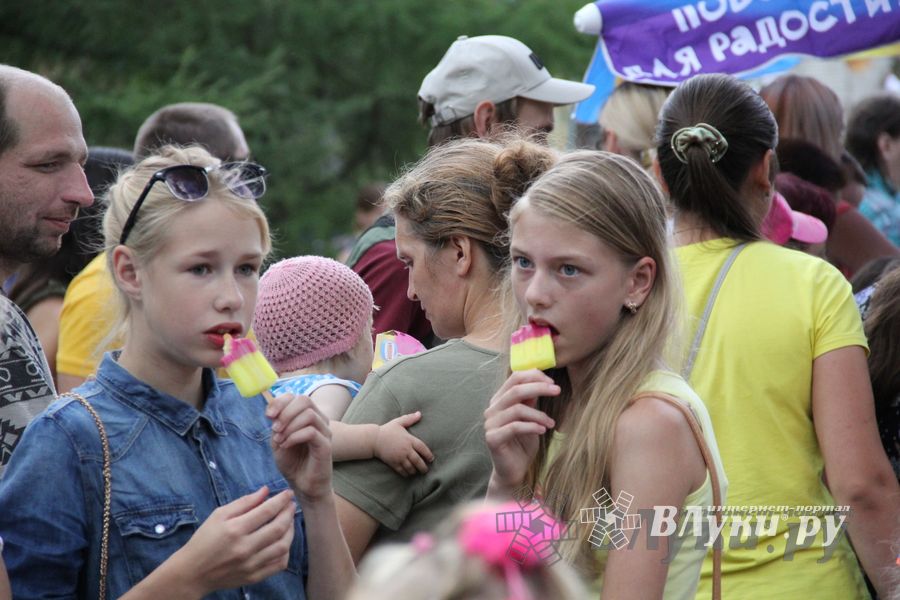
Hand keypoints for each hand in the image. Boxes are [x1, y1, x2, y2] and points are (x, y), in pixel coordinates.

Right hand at [175, 486, 294, 594]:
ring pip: (283, 546)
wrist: (192, 572)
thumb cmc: (204, 539)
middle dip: (289, 513)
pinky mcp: (254, 577)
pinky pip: (279, 564)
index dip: (281, 500)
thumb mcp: (218, 515)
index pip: (266, 511)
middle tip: (291, 505)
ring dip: (291, 531)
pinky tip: (283, 542)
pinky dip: (286, 551)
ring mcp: (251, 565)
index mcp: (235, 530)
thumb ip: (244, 502)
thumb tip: (265, 491)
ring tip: (289, 522)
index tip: (288, 493)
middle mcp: (245, 548)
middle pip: (278, 528)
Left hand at [267, 393, 332, 502]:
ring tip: (279, 440)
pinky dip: (294, 436)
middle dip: (285, 412)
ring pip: (309, 414)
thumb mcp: (278, 440)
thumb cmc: (293, 463)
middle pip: (305, 400)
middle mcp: (320, 421)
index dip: (281, 402)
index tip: (268, 415)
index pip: (297, 397)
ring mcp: (325, 432)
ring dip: (289, 426)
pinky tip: (286, 445)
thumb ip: (277, 424)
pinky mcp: (326, 446)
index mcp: (308, 417)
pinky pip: (310, 432)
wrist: (303, 486)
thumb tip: (273, 411)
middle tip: (274, 429)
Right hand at [374, 411, 434, 476]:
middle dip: (423, 467)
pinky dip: (406, 474)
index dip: (428, 455)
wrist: (374, 439)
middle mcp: (406, 450)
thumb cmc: (387, 430)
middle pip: (418, 461)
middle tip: (426, 470)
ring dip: (415, 471)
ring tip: (417, 472)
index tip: (431, 459)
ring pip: (411, 467)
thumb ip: (410, 418)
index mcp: (409, 440)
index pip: (422, 448)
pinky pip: (402, 471)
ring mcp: (399, 457)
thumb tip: (419, 413)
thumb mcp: (399, 422)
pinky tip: (408, 474)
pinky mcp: (393, 463)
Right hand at [484, 370, 558, 492]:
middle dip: (539, 387)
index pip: (514, 378)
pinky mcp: (492, 438)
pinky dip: (532, 426)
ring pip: (517, 409)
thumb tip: (542, 380)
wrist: (514, 470)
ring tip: (551, 423)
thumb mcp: (530, 418)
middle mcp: (492, 409)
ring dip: (539, 414)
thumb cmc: (523, 443)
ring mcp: (490, 424)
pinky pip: (515, 427)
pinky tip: (543, 430)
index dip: (534, 376)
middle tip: (557, 390)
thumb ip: (531, 401)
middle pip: (515, 390)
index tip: (552, 382)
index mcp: (499, 400)